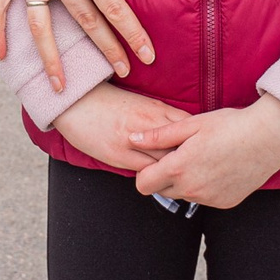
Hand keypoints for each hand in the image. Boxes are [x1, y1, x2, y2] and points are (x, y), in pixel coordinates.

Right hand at [50, 82, 189, 172]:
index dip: (198, 142)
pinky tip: (158, 179)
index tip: (203, 150)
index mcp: (155, 108)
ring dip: (174, 171)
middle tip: (197, 169)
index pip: (188, 128)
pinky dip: (155, 177)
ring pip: (165, 163)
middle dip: (191, 159)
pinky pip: (145, 172)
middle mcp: (148, 124)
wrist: (76, 101)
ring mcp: (134, 142)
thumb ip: (161, 116)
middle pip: (182, 147)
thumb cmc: (107, 100)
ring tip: (180, 178)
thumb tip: (182, 131)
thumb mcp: (140, 102)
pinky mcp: (119, 156)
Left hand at [130, 95, 279, 209]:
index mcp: (179, 168)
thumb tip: (132, 138)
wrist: (268, 137)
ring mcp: (209, 200)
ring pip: (184, 194)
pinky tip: (217, 166)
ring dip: (185, 181)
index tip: (155, 158)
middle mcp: (192, 189)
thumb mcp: (191, 125)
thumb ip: (159, 135)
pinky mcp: (225, 203)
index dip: (145, 171)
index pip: (142, 185)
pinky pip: (204, 198)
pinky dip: (205, 186)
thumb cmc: (229, 125)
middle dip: (164, 176)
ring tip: (202, 157)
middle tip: (180, 154)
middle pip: (162, 191)